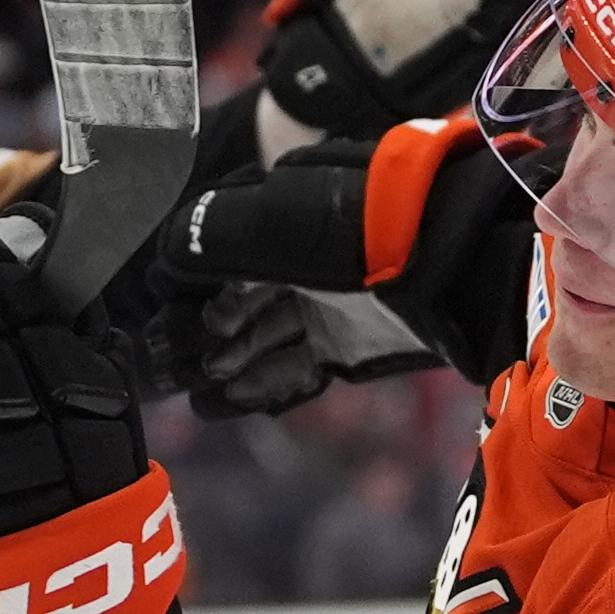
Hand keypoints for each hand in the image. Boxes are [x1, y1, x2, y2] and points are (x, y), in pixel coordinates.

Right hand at [146, 140, 440, 416]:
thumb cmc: (352, 234)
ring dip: (232, 362)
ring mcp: (330, 304)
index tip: (172, 317)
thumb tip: (167, 262)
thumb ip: (204, 237)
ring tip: (204, 386)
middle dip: (209, 333)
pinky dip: (267, 384)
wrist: (447, 269)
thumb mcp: (269, 220)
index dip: (193, 288)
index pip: (220, 254)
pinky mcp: (352, 345)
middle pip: (240, 302)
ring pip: (265, 339)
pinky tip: (235, 398)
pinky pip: (298, 368)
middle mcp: (306, 258)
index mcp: (285, 214)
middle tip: (186, 361)